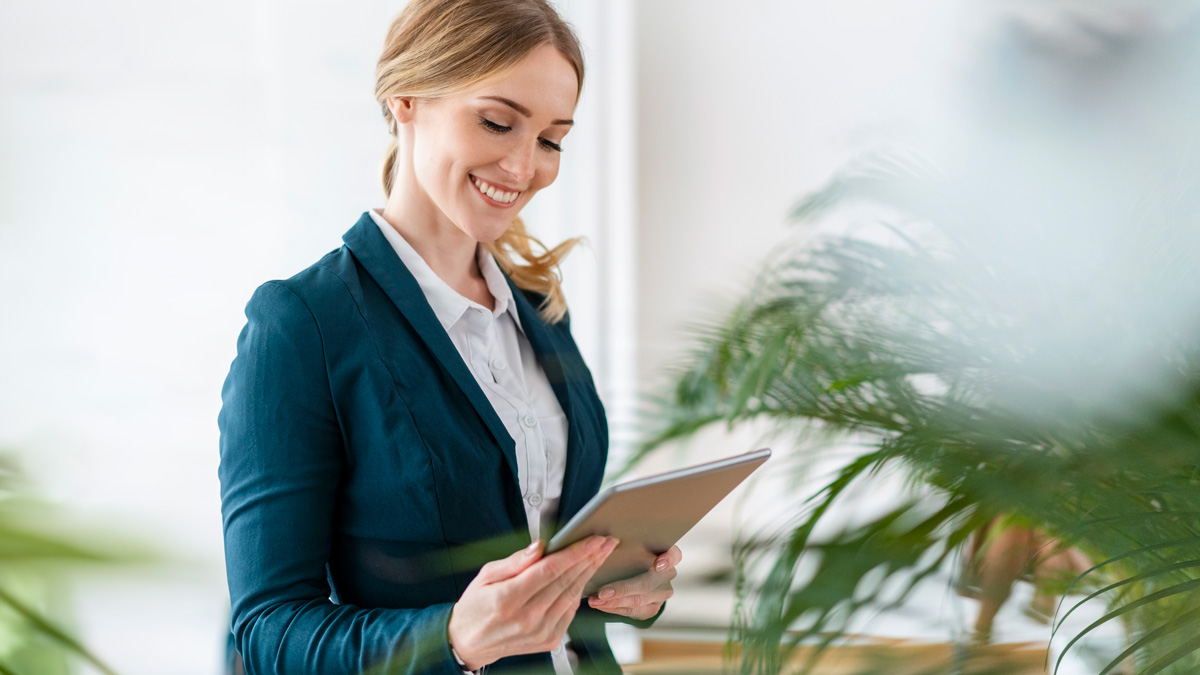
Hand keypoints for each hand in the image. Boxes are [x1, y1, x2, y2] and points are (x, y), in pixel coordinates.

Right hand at [447, 536, 618, 670]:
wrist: (469, 641)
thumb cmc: (476, 606)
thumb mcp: (486, 575)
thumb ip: (516, 561)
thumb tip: (540, 546)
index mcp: (508, 599)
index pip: (550, 570)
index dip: (575, 552)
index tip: (593, 539)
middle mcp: (527, 619)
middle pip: (566, 581)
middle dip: (590, 558)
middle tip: (606, 542)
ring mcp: (540, 632)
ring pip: (572, 595)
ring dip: (589, 573)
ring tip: (600, 554)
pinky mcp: (549, 641)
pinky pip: (570, 611)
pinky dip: (579, 592)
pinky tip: (585, 576)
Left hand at [586, 545, 680, 619]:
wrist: (638, 570)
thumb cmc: (633, 551)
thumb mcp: (635, 544)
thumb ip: (630, 543)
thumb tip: (605, 541)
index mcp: (668, 554)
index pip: (674, 555)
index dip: (667, 560)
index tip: (657, 564)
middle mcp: (668, 575)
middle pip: (647, 584)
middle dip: (622, 589)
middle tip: (602, 593)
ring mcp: (662, 594)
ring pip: (637, 601)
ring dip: (612, 601)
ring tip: (594, 601)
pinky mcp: (653, 608)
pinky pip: (632, 611)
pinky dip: (613, 608)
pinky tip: (600, 605)